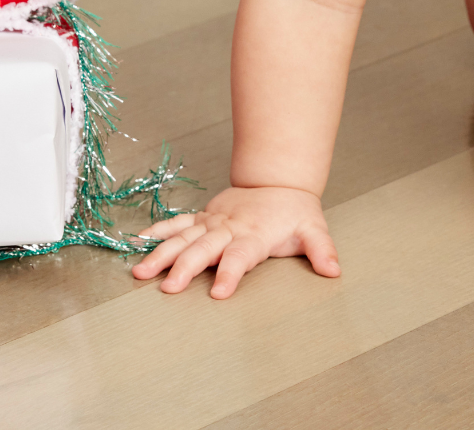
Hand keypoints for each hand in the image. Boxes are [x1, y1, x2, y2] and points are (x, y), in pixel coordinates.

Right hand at [131, 185, 339, 298]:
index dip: (230, 273)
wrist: (278, 180)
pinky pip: (178, 223)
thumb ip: (322, 250)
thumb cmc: (294, 211)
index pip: (240, 256)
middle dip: (184, 268)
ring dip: (162, 253)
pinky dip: (159, 231)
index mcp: (254, 235)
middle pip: (204, 249)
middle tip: (166, 288)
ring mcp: (213, 221)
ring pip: (184, 237)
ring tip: (140, 271)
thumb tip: (334, 269)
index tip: (218, 293)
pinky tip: (139, 242)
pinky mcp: (204, 217)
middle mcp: (229, 228)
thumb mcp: (314, 229)